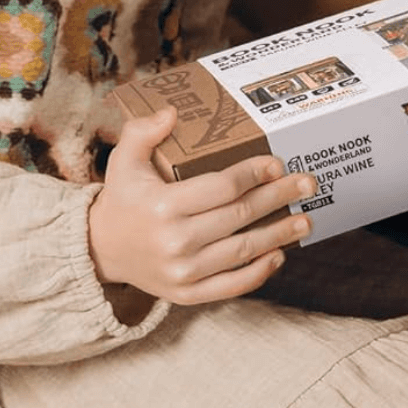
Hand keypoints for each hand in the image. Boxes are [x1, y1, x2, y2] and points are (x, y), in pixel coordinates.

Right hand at [88, 107, 315, 304]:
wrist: (100, 249)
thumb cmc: (123, 198)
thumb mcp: (123, 160)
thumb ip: (143, 131)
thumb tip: (172, 113)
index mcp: (163, 206)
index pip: (221, 187)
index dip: (254, 173)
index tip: (278, 162)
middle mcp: (174, 241)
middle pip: (239, 216)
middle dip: (278, 197)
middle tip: (308, 183)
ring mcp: (182, 272)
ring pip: (242, 251)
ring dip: (279, 234)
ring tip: (305, 219)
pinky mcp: (187, 294)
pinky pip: (231, 286)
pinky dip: (258, 272)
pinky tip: (280, 254)